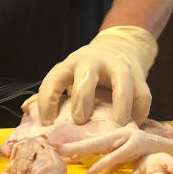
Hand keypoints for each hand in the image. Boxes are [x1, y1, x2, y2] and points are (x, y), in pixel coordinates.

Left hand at [37, 25, 156, 125]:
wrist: (117, 48)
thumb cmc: (86, 74)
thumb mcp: (68, 77)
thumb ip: (54, 95)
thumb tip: (29, 112)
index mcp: (71, 64)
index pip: (55, 78)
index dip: (48, 100)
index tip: (46, 123)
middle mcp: (94, 62)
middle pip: (86, 74)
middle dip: (82, 97)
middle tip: (80, 120)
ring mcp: (119, 66)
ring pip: (122, 80)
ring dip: (120, 102)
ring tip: (118, 124)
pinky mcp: (139, 76)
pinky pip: (142, 93)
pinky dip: (139, 111)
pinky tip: (133, 125)